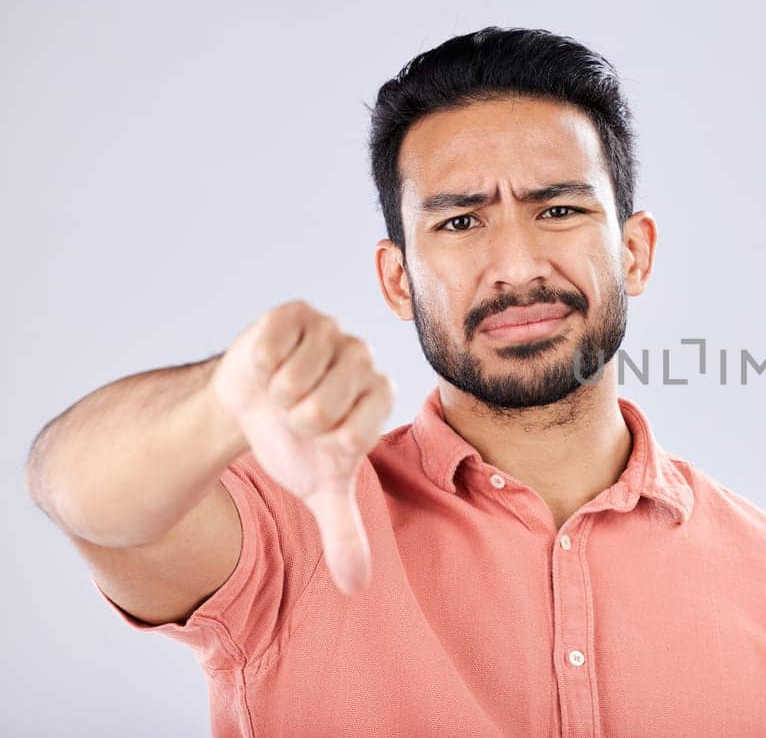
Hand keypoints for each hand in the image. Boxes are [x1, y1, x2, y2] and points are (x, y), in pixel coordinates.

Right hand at [210, 299, 394, 594]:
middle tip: (293, 415)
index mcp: (381, 396)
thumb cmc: (295, 444)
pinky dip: (258, 367)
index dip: (321, 447)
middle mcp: (365, 358)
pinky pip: (271, 347)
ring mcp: (332, 330)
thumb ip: (344, 533)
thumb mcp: (318, 489)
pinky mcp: (296, 312)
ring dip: (274, 396)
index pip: (353, 436)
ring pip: (293, 379)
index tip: (317, 442)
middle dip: (293, 424)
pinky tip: (268, 366)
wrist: (250, 403)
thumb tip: (356, 586)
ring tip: (280, 392)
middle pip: (320, 408)